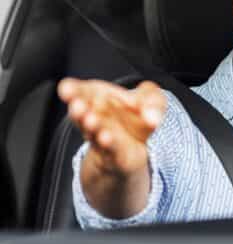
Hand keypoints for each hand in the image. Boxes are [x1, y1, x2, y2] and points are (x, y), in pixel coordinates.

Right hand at [57, 78, 165, 217]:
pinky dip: (108, 144)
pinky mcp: (113, 155)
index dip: (74, 89)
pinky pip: (109, 149)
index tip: (66, 88)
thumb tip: (153, 115)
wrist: (132, 154)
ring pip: (92, 130)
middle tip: (76, 103)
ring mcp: (100, 137)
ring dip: (91, 125)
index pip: (81, 92)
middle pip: (82, 111)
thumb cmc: (137, 120)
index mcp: (99, 99)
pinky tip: (107, 138)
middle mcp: (95, 117)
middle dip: (79, 107)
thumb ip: (154, 99)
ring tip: (90, 119)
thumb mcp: (152, 102)